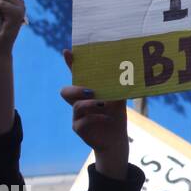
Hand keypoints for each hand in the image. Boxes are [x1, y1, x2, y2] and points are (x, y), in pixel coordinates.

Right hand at [61, 49, 128, 178]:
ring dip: (90, 104)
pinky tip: (107, 117)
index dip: (70, 64)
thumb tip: (125, 70)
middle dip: (76, 89)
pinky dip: (96, 117)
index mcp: (87, 93)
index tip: (68, 51)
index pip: (76, 76)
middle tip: (90, 90)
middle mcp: (78, 102)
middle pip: (65, 91)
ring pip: (76, 106)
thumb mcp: (118, 98)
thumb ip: (117, 86)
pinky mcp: (78, 128)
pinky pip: (82, 121)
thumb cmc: (116, 116)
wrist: (116, 139)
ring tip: (102, 104)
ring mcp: (76, 116)